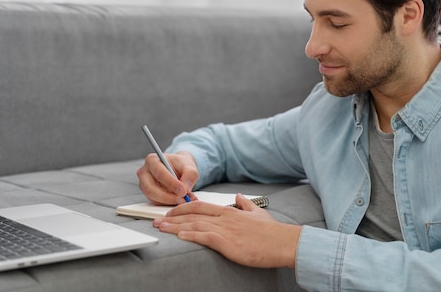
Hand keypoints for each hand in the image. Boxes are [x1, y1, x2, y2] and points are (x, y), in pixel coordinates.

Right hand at [137, 151, 198, 204]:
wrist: (179, 168)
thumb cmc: (181, 164)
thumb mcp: (189, 166)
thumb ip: (189, 176)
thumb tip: (185, 190)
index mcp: (152, 160)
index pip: (159, 173)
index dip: (171, 183)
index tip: (183, 191)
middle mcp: (144, 173)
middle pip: (151, 189)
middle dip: (168, 197)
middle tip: (183, 200)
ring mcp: (144, 185)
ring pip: (153, 198)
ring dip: (169, 202)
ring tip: (184, 200)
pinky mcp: (148, 195)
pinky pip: (157, 203)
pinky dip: (169, 204)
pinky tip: (179, 201)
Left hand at [153, 193, 301, 268]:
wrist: (283, 242)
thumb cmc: (272, 231)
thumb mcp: (258, 212)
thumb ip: (246, 204)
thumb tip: (239, 197)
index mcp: (230, 211)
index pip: (201, 206)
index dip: (183, 208)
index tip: (172, 212)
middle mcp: (224, 218)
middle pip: (193, 214)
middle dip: (173, 217)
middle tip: (158, 220)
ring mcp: (225, 230)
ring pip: (194, 225)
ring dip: (175, 227)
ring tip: (161, 228)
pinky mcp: (228, 243)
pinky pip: (204, 237)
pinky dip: (190, 236)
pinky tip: (179, 236)